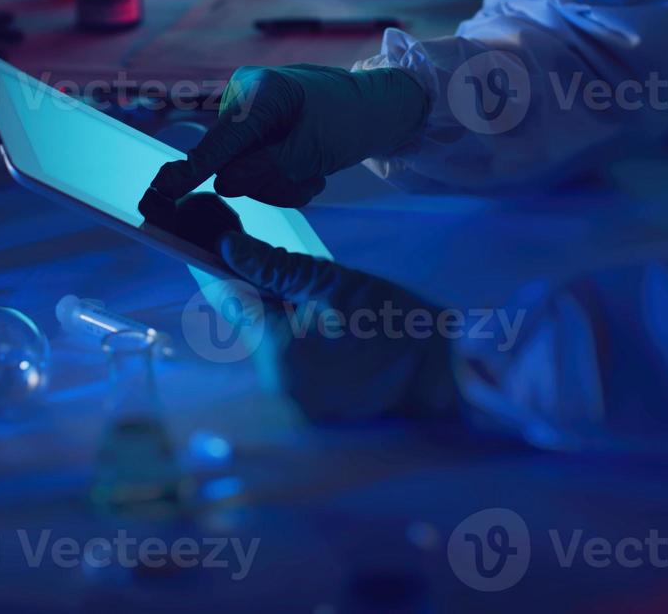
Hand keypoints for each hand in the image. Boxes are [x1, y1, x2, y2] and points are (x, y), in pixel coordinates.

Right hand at [140, 64, 428, 208]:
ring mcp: (250, 116)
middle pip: (230, 163)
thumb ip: (265, 170)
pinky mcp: (259, 132)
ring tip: (315, 169)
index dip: (191, 171)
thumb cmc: (351, 119)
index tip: (162, 191)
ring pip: (246, 173)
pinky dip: (285, 178)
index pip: (218, 142)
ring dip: (282, 183)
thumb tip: (222, 183)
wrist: (381, 107)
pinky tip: (311, 167)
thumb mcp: (312, 151)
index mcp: (257, 92)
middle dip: (269, 180)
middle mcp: (244, 98)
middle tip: (310, 176)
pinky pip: (258, 169)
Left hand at [217, 231, 458, 420]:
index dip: (225, 271)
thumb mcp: (338, 282)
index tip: (219, 247)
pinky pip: (296, 376)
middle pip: (254, 328)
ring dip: (288, 329)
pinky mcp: (315, 420)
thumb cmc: (398, 325)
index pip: (230, 302)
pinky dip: (306, 355)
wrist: (448, 379)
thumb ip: (278, 266)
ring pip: (275, 352)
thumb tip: (229, 247)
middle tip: (305, 283)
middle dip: (269, 300)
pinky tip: (337, 344)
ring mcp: (295, 410)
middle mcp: (278, 388)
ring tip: (331, 316)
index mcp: (279, 351)